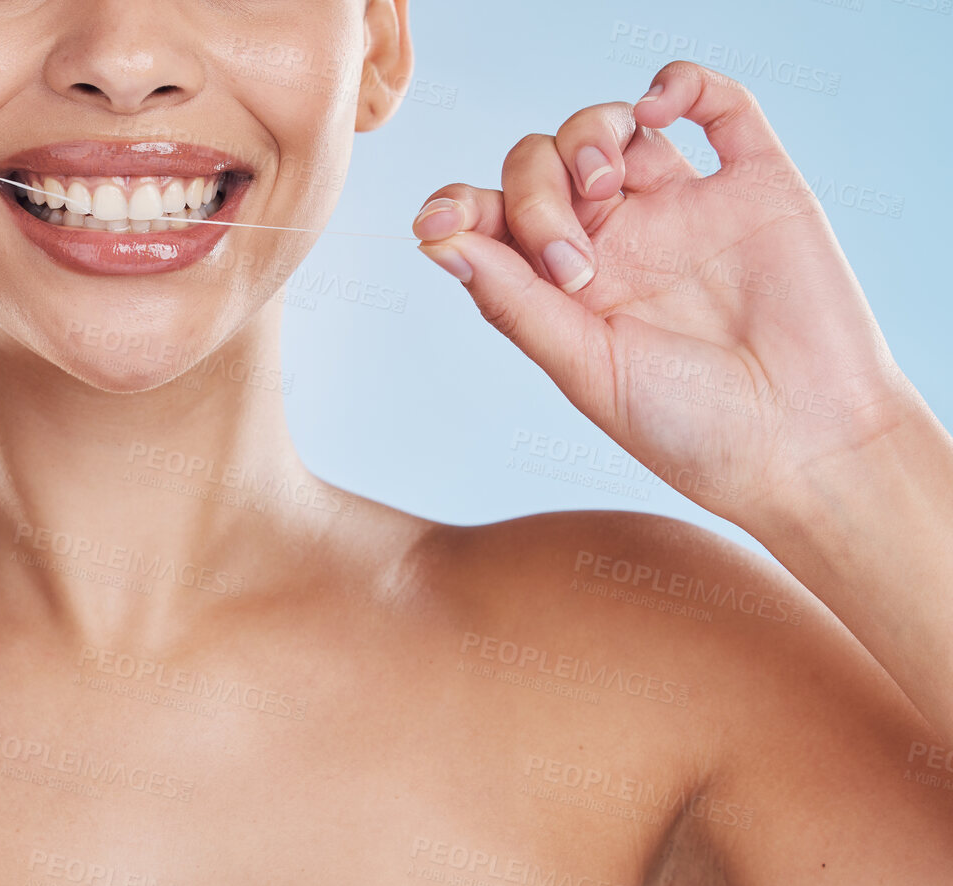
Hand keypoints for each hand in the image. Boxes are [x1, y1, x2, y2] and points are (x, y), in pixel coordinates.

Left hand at [411, 60, 921, 523]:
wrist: (804, 446)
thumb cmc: (691, 430)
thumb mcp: (584, 369)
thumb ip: (514, 302)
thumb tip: (435, 240)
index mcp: (565, 289)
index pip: (496, 219)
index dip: (460, 207)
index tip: (439, 219)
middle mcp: (618, 242)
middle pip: (542, 166)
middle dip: (537, 195)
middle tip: (574, 267)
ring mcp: (684, 209)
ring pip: (612, 128)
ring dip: (588, 135)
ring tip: (605, 183)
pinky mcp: (756, 185)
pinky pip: (718, 104)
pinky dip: (679, 84)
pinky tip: (656, 109)